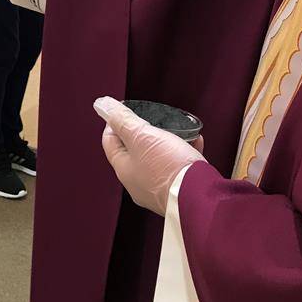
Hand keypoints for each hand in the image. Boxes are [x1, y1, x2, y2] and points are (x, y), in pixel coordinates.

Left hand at [94, 97, 206, 216]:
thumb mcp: (141, 136)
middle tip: (153, 119)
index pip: (110, 141)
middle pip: (135, 151)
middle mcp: (138, 182)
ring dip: (167, 141)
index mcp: (124, 169)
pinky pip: (179, 167)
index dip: (114, 122)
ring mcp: (158, 189)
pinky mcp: (179, 191)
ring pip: (158, 159)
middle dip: (143, 132)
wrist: (199, 197)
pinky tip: (196, 140)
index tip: (125, 110)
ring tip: (178, 129)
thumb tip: (102, 105)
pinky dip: (185, 152)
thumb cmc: (168, 167)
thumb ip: (122, 119)